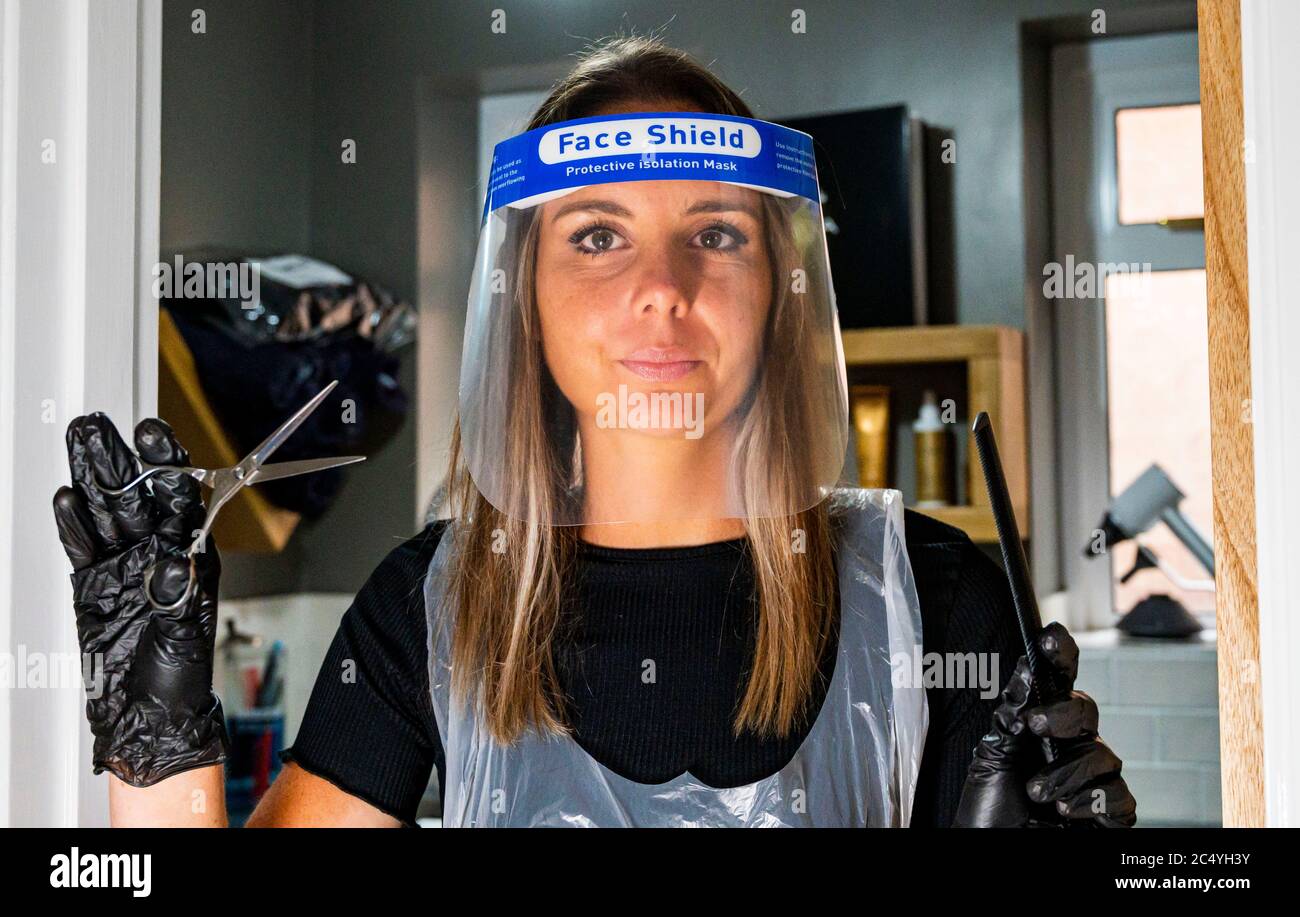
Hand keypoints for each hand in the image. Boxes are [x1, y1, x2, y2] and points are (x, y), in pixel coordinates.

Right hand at [52, 413, 227, 786]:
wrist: (146, 718)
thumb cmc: (179, 681)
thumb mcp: (185, 639)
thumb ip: (177, 599)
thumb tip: (171, 566)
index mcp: (192, 559)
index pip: (180, 501)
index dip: (167, 466)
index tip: (155, 436)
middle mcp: (157, 556)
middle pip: (136, 497)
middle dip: (119, 460)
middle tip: (99, 425)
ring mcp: (123, 568)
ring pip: (105, 513)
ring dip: (92, 477)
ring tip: (79, 442)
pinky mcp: (94, 587)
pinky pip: (82, 549)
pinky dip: (73, 524)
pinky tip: (66, 498)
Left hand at [952, 622, 1136, 827]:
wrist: (993, 848)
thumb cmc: (990, 808)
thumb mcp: (991, 757)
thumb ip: (1009, 716)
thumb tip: (1026, 671)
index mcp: (1043, 725)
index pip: (1059, 681)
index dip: (1060, 655)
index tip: (1048, 637)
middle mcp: (1073, 746)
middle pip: (1087, 710)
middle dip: (1062, 715)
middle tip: (1033, 726)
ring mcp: (1094, 778)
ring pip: (1104, 755)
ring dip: (1067, 772)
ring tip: (1037, 792)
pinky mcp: (1110, 813)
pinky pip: (1120, 797)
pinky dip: (1091, 802)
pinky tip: (1066, 813)